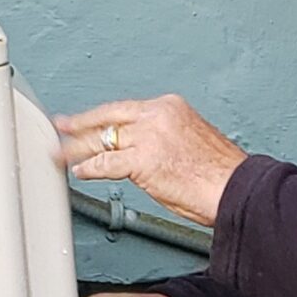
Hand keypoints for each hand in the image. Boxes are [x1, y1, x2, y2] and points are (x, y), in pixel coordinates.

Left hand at [56, 94, 245, 226]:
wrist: (237, 188)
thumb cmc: (223, 176)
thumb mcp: (192, 143)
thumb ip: (165, 141)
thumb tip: (146, 156)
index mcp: (171, 107)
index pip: (125, 109)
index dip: (102, 116)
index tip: (88, 120)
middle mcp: (157, 114)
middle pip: (108, 117)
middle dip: (80, 124)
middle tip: (60, 126)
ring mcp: (148, 136)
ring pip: (102, 139)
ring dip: (77, 148)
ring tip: (60, 154)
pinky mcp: (143, 160)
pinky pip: (106, 163)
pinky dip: (89, 168)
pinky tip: (79, 171)